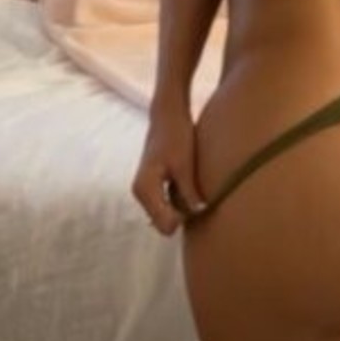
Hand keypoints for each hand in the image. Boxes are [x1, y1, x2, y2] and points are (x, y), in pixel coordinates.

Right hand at [131, 100, 205, 234]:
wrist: (167, 115)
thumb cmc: (177, 136)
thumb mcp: (185, 165)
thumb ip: (189, 192)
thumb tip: (199, 214)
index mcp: (145, 189)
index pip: (166, 225)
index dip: (185, 219)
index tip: (198, 201)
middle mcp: (140, 193)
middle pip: (164, 224)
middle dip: (182, 215)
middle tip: (198, 195)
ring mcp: (143, 191)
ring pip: (165, 215)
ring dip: (180, 208)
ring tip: (193, 188)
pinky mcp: (150, 187)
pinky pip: (165, 205)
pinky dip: (177, 202)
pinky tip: (188, 185)